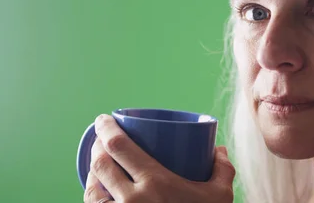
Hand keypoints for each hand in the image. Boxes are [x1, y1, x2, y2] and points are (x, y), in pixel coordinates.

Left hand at [83, 114, 235, 202]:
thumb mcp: (220, 196)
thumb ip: (222, 169)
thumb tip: (218, 149)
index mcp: (155, 183)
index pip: (119, 146)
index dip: (105, 129)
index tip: (104, 119)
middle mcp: (131, 200)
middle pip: (100, 164)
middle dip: (96, 146)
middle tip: (102, 138)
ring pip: (92, 189)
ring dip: (92, 172)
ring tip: (100, 164)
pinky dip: (93, 196)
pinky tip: (99, 191)